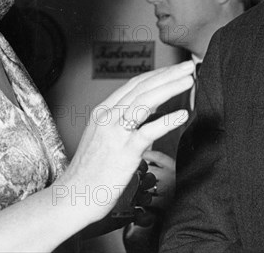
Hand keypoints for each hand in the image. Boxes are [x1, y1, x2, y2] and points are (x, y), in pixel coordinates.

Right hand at [55, 61, 194, 224]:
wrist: (74, 197)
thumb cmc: (92, 171)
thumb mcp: (106, 138)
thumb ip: (127, 123)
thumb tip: (153, 114)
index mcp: (103, 111)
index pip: (134, 84)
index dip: (157, 74)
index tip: (175, 69)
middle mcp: (108, 116)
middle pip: (142, 87)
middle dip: (168, 74)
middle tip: (189, 66)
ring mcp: (115, 132)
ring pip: (145, 101)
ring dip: (170, 88)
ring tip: (189, 80)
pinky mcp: (124, 151)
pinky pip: (149, 131)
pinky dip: (167, 120)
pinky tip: (183, 114)